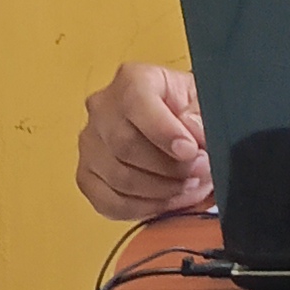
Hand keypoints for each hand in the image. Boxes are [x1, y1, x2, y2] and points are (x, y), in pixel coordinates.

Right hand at [78, 61, 212, 220]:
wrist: (173, 126)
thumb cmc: (185, 110)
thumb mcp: (202, 101)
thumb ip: (200, 115)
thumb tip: (192, 132)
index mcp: (132, 80)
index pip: (136, 103)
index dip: (165, 132)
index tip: (190, 151)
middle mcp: (102, 109)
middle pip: (126, 146)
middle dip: (170, 168)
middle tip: (199, 171)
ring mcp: (90, 145)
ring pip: (119, 179)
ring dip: (161, 191)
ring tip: (187, 186)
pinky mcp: (87, 177)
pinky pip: (109, 203)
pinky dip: (143, 208)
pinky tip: (166, 200)